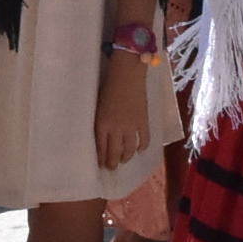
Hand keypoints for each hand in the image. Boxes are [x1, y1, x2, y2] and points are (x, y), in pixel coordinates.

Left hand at [95, 49, 152, 170]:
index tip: (101, 164)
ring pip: (129, 150)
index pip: (101, 149)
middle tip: (112, 167)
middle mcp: (116, 128)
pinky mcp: (143, 121)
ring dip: (126, 157)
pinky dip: (142, 147)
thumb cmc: (108, 86)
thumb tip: (102, 138)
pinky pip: (144, 140)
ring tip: (123, 160)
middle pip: (115, 153)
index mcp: (102, 124)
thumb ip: (101, 123)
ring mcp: (131, 126)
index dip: (101, 159)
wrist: (127, 74)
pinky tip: (139, 149)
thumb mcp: (98, 107)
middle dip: (112, 163)